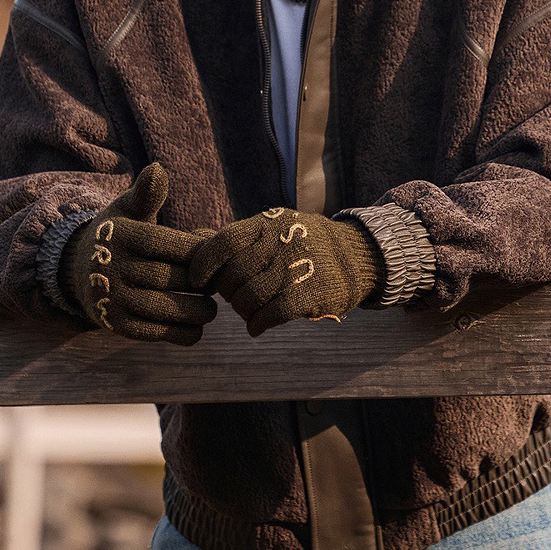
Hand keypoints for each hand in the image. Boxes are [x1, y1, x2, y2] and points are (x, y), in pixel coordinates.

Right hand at [60, 163, 215, 344]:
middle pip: (172, 278)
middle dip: (203, 282)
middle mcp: (113, 268)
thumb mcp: (127, 210)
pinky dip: (183, 333)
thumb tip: (157, 169)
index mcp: (122, 236)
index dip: (199, 251)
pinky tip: (196, 326)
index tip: (217, 254)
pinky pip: (157, 333)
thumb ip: (146, 194)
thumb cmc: (119, 235)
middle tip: (222, 283)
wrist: (79, 272)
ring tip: (211, 306)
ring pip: (167, 308)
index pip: (170, 244)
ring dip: (198, 311)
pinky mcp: (117, 326)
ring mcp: (114, 299)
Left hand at [189, 207, 381, 335]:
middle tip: (235, 298)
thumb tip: (193, 238)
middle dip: (228, 293)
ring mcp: (295, 268)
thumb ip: (237, 236)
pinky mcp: (309, 294)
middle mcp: (280, 242)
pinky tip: (257, 326)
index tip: (199, 282)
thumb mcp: (274, 227)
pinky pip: (270, 315)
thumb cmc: (305, 244)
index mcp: (268, 223)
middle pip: (232, 276)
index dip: (204, 265)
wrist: (357, 256)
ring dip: (242, 311)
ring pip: (248, 298)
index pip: (223, 242)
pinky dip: (257, 324)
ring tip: (249, 312)